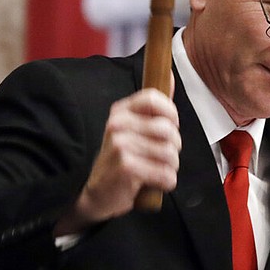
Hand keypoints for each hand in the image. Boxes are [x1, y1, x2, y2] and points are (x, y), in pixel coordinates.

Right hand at [55, 88, 180, 234]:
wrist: (96, 194)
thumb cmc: (121, 160)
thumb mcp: (134, 129)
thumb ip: (154, 107)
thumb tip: (169, 75)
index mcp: (121, 111)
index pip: (154, 99)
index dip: (171, 115)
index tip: (169, 128)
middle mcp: (118, 125)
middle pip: (168, 130)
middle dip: (173, 148)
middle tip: (158, 157)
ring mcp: (121, 146)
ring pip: (170, 154)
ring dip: (169, 168)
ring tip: (153, 170)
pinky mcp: (127, 167)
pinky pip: (166, 175)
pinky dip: (165, 183)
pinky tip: (151, 183)